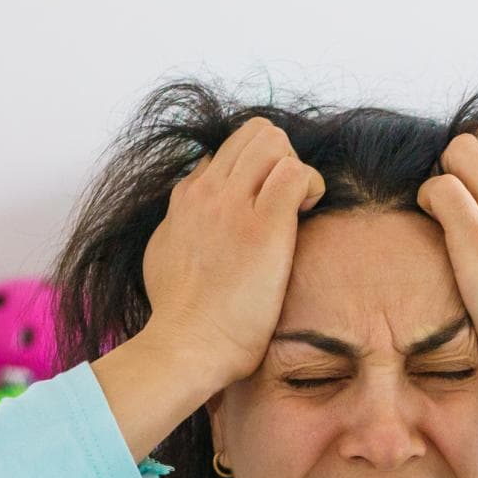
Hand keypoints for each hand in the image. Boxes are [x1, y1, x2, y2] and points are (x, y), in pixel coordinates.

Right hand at [140, 118, 324, 388]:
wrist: (186, 344)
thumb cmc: (180, 316)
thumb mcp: (166, 255)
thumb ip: (182, 228)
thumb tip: (190, 220)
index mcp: (186, 198)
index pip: (229, 153)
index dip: (257, 173)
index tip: (265, 207)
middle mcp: (208, 191)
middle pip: (254, 133)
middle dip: (282, 157)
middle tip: (289, 202)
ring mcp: (233, 205)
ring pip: (273, 139)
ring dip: (297, 168)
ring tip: (298, 209)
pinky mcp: (263, 228)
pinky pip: (295, 172)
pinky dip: (310, 185)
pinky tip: (307, 215)